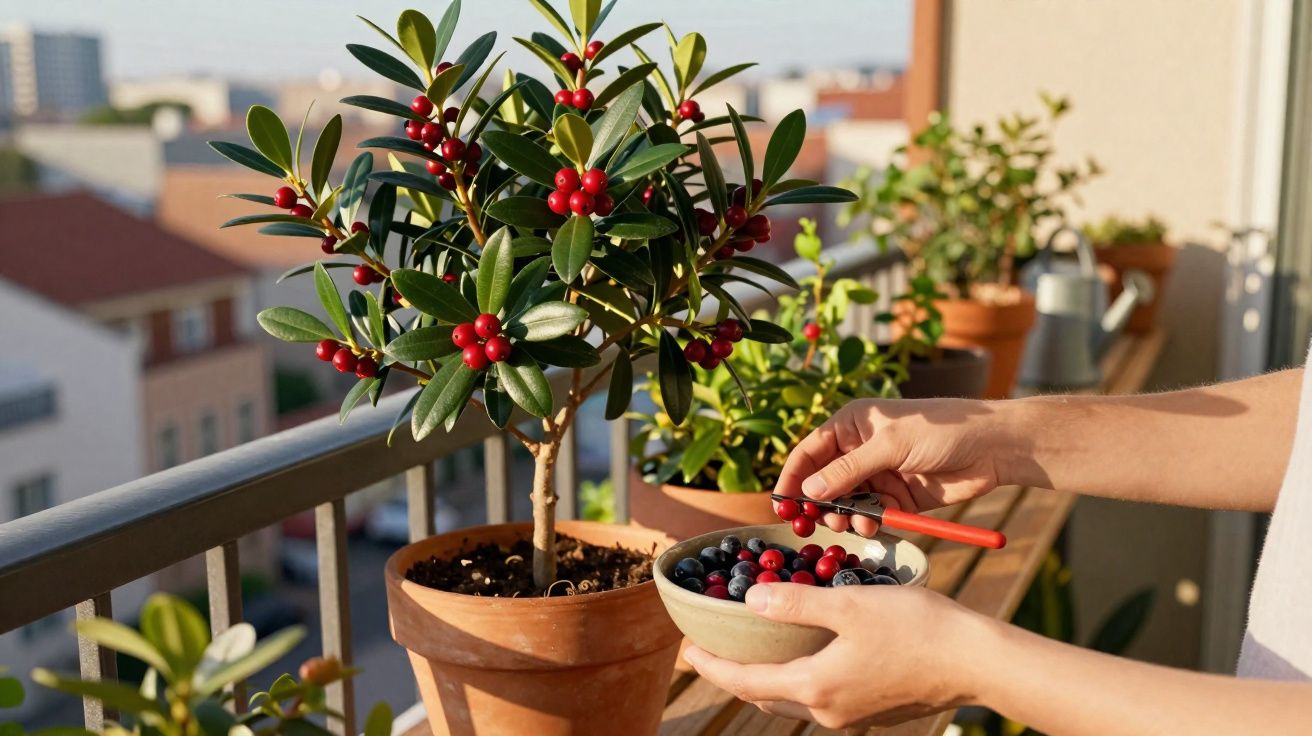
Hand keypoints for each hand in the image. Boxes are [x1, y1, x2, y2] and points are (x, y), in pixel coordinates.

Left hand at [682, 582, 983, 729]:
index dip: (712, 666)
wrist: (977, 661)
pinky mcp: (874, 711)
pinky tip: (806, 655)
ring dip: (768, 678)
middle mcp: (829, 711)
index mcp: (815, 686)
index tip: (686, 650)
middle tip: (712, 649)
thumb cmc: (916, 627)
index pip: (746, 681)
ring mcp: (853, 716)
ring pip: (794, 699)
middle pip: (766, 696)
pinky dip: (801, 678)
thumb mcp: (849, 605)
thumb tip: (748, 602)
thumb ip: (796, 604)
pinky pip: (822, 697)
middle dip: (735, 674)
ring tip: (753, 650)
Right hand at [776, 398, 1006, 534]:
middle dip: (819, 503)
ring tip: (853, 522)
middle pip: (824, 482)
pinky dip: (868, 521)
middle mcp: (860, 450)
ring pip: (846, 502)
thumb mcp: (891, 444)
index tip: (781, 504)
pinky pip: (872, 514)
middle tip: (818, 521)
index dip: (793, 477)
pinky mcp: (898, 498)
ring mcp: (879, 475)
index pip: (810, 452)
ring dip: (845, 514)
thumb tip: (810, 491)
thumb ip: (849, 469)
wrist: (993, 447)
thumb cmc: (942, 430)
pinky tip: (873, 523)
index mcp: (852, 424)